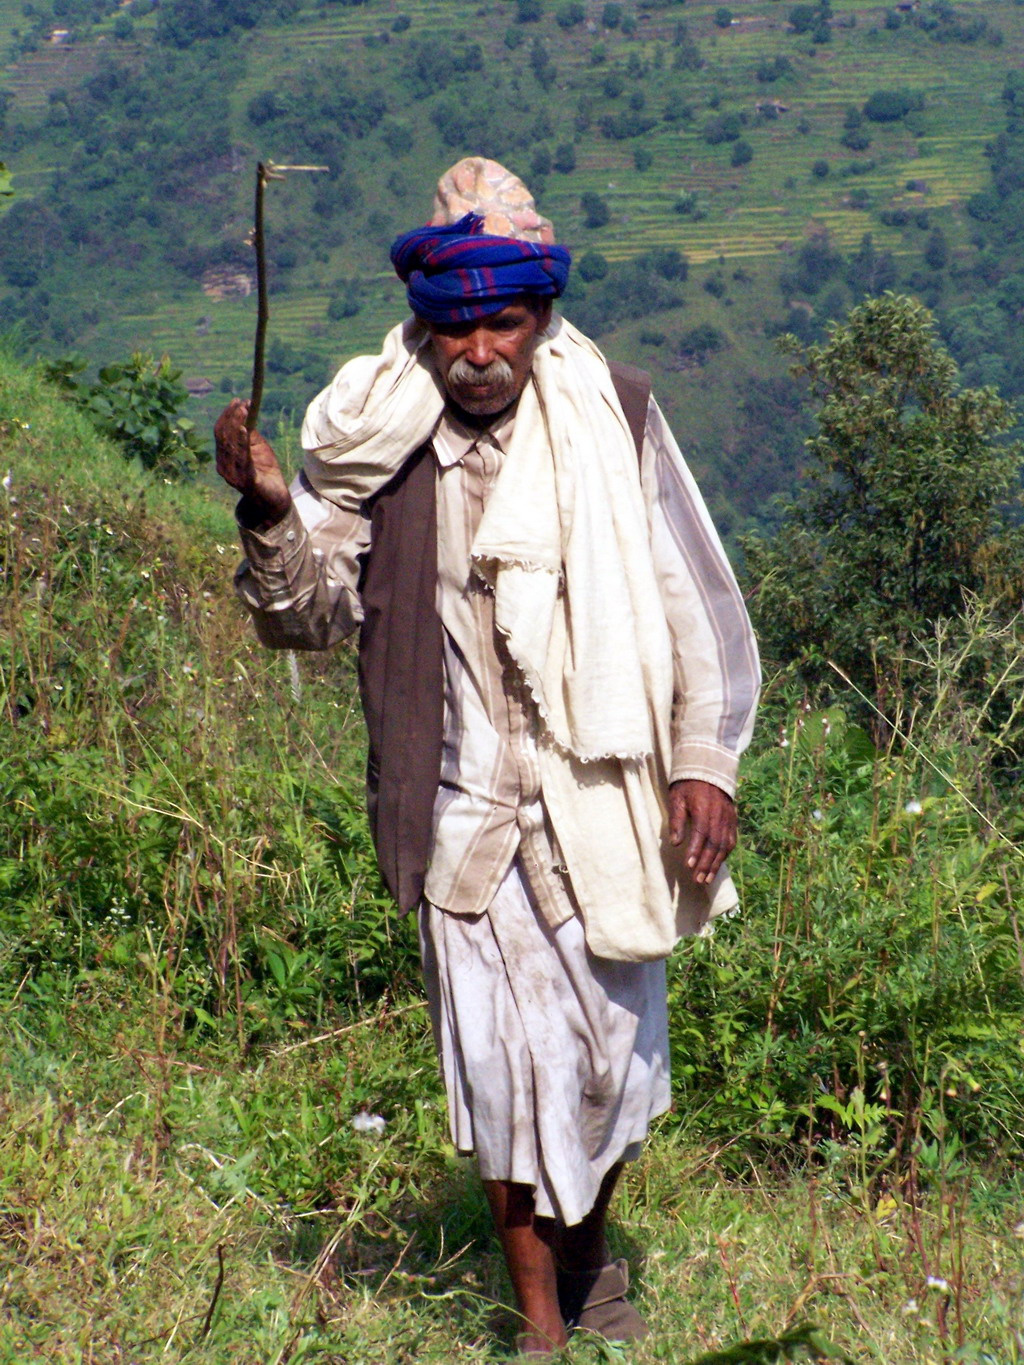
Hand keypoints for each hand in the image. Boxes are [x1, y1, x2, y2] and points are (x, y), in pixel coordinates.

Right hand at [214, 398, 290, 525]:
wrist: (274, 500)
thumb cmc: (266, 473)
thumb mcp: (258, 449)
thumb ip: (250, 434)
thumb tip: (247, 412)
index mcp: (224, 457)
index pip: (220, 433)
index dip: (227, 415)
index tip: (238, 401)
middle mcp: (223, 466)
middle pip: (223, 436)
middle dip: (232, 417)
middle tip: (242, 403)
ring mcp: (232, 474)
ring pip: (230, 444)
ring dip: (237, 424)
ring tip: (244, 410)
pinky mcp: (244, 480)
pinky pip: (241, 457)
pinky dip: (241, 441)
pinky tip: (244, 429)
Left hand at [668, 779, 735, 885]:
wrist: (710, 770)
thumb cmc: (688, 785)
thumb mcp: (677, 798)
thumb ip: (677, 820)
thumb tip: (676, 843)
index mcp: (704, 809)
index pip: (701, 834)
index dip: (695, 851)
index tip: (689, 866)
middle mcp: (719, 816)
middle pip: (714, 844)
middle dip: (706, 864)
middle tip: (698, 880)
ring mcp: (728, 819)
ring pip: (724, 846)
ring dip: (716, 864)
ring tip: (707, 879)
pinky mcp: (733, 820)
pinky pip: (731, 841)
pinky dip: (725, 855)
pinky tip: (718, 865)